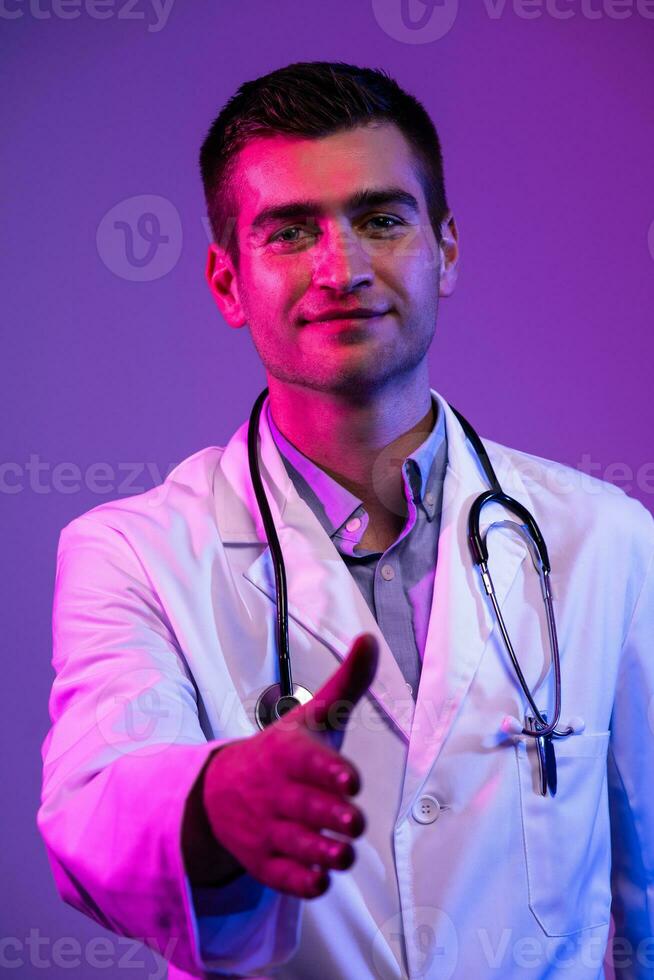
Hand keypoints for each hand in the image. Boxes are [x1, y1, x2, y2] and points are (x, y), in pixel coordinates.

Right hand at [202, 632, 378, 898]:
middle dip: (331, 816)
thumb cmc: (282, 751)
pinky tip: (320, 877)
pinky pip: (282, 877)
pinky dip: (301, 881)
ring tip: (344, 852)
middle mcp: (276, 792)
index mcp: (288, 753)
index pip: (308, 762)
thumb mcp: (313, 715)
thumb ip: (347, 682)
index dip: (329, 772)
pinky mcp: (263, 861)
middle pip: (305, 808)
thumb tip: (370, 639)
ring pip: (297, 846)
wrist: (218, 791)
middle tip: (353, 821)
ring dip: (324, 852)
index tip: (350, 780)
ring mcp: (266, 828)